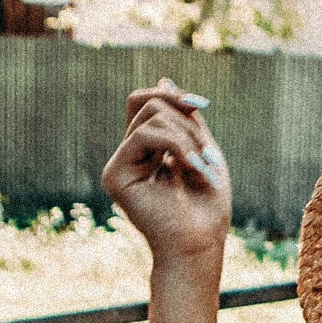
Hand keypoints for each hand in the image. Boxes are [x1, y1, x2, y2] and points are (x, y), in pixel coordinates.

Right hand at [102, 79, 230, 265]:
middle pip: (146, 102)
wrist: (201, 243)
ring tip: (201, 165)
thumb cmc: (207, 205)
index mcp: (149, 148)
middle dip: (184, 117)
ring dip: (186, 135)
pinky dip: (175, 144)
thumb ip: (185, 117)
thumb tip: (164, 79)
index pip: (148, 102)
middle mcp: (129, 154)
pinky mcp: (114, 175)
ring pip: (149, 115)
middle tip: (206, 151)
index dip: (172, 94)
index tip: (201, 104)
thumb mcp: (203, 149)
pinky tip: (191, 166)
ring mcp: (119, 164)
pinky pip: (142, 135)